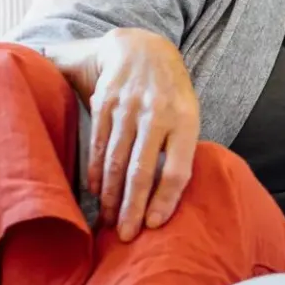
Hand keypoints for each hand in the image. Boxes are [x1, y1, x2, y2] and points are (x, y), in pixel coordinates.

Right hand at [79, 28, 200, 241]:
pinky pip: (98, 146)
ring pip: (116, 162)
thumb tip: (170, 197)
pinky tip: (96, 192)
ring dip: (111, 196)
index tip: (153, 224)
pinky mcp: (105, 103)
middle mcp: (157, 113)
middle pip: (141, 171)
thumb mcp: (188, 111)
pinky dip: (96, 173)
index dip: (164, 199)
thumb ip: (181, 148)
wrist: (141, 47)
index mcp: (186, 117)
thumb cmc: (170, 91)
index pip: (177, 168)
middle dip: (132, 207)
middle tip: (125, 236)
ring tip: (108, 220)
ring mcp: (129, 107)